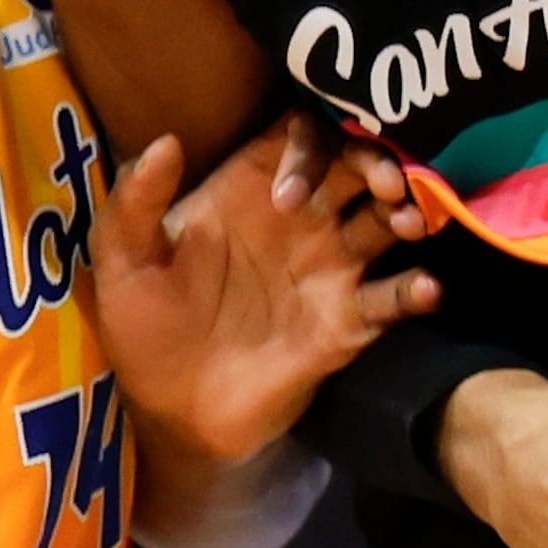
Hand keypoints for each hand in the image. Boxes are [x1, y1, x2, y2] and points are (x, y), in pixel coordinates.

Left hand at [94, 116, 438, 463]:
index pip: (300, 135)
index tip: (294, 185)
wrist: (171, 413)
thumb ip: (137, 203)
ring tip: (408, 221)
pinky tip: (424, 288)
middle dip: (379, 163)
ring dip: (409, 212)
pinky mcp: (347, 322)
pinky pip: (393, 297)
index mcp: (252, 189)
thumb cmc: (143, 326)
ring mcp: (330, 267)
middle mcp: (303, 217)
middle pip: (358, 165)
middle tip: (385, 182)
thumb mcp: (123, 262)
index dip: (311, 140)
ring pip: (388, 220)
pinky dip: (416, 289)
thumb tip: (166, 141)